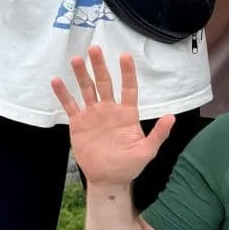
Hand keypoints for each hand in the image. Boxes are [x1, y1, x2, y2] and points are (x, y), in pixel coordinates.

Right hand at [51, 48, 172, 185]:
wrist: (107, 180)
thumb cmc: (129, 166)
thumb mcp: (146, 151)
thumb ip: (158, 134)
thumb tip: (172, 117)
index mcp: (127, 114)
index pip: (129, 88)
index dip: (127, 73)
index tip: (124, 56)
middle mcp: (109, 109)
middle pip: (104, 83)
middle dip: (99, 66)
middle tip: (95, 49)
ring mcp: (93, 115)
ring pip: (87, 89)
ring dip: (81, 74)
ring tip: (75, 59)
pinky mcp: (78, 123)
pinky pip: (70, 105)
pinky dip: (63, 93)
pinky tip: (56, 80)